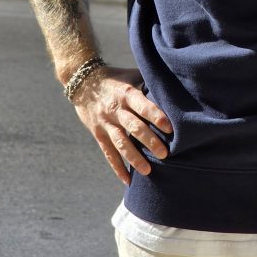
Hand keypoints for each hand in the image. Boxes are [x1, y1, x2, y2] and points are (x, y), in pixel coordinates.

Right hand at [71, 66, 173, 184]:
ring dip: (134, 158)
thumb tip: (173, 91)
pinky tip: (127, 180)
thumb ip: (149, 84)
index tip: (169, 128)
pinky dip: (117, 167)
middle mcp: (116, 109)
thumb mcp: (132, 76)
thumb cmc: (116, 78)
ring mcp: (106, 123)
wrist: (83, 82)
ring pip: (120, 143)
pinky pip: (108, 153)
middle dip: (149, 141)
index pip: (142, 105)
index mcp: (127, 93)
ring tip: (148, 171)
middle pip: (133, 127)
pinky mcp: (98, 134)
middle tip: (165, 154)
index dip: (156, 116)